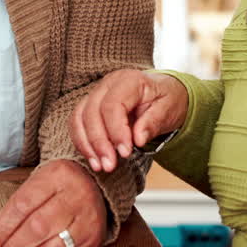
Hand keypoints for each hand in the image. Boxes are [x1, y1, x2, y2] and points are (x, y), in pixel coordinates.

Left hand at [0, 159, 105, 246]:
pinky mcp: (93, 239)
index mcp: (58, 176)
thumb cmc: (58, 186)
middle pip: (38, 227)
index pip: (23, 205)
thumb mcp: (36, 184)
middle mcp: (77, 196)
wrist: (93, 185)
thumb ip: (13, 209)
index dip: (3, 227)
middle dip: (14, 246)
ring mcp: (88, 219)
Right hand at [71, 68, 187, 172]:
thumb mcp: (168, 110)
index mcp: (129, 80)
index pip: (113, 104)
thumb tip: (138, 139)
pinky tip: (93, 159)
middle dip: (99, 142)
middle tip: (110, 165)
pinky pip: (77, 123)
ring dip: (87, 144)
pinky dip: (82, 142)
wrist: (162, 95)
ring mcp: (96, 93)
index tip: (125, 152)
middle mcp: (108, 84)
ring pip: (80, 117)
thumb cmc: (166, 100)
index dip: (116, 130)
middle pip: (92, 111)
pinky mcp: (89, 106)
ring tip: (99, 166)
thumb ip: (153, 122)